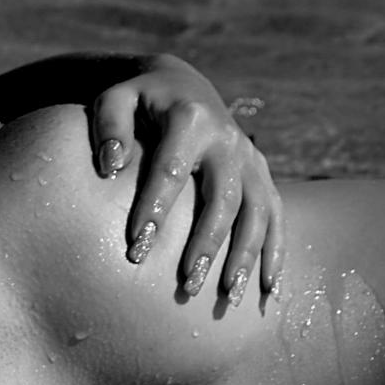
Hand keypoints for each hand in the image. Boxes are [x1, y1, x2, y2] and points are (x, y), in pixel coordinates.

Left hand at [90, 55, 282, 303]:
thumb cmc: (140, 101)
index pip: (171, 171)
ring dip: (245, 256)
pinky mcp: (263, 176)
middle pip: (223, 199)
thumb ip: (108, 125)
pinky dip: (274, 252)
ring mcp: (250, 159)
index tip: (135, 248)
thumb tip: (110, 166)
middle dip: (206, 244)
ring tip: (226, 297)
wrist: (184, 87)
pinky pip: (276, 216)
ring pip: (257, 213)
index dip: (155, 210)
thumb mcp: (116, 99)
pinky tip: (265, 289)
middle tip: (185, 285)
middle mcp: (228, 140)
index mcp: (190, 120)